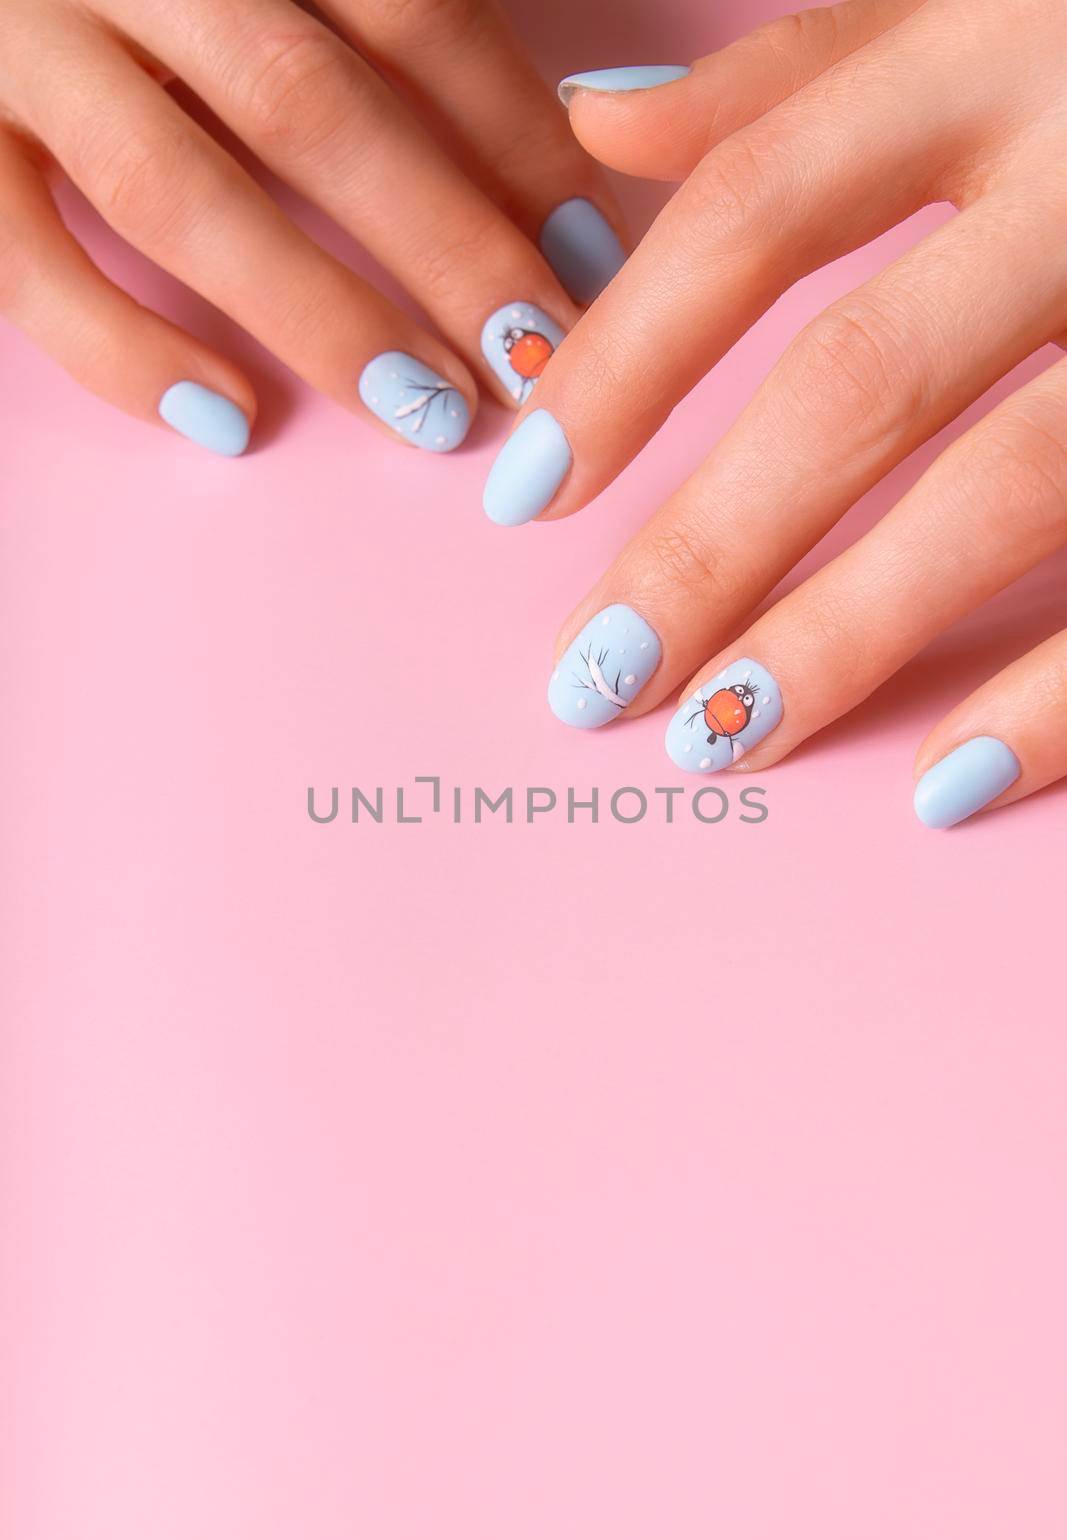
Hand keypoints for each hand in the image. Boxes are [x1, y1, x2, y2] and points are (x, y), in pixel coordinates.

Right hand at [0, 0, 625, 454]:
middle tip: (535, 361)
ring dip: (317, 314)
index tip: (591, 256)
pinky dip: (125, 350)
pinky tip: (230, 422)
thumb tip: (556, 128)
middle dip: (440, 246)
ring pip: (177, 189)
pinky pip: (26, 260)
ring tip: (429, 414)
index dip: (513, 137)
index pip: (407, 7)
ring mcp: (17, 47)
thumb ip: (373, 17)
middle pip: (307, 106)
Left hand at [485, 0, 1066, 827]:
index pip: (754, 211)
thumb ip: (801, 67)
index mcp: (996, 50)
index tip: (523, 494)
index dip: (623, 361)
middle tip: (596, 679)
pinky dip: (1056, 695)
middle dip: (713, 543)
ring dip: (857, 633)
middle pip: (862, 380)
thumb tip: (601, 125)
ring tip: (724, 739)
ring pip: (1013, 486)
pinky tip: (948, 783)